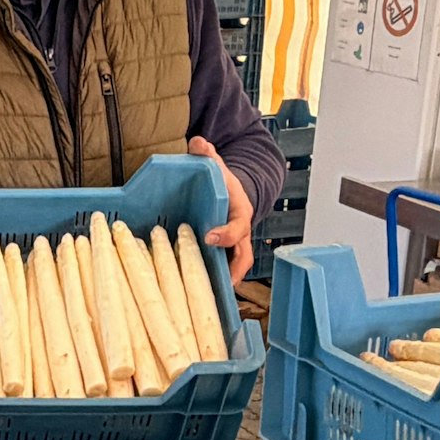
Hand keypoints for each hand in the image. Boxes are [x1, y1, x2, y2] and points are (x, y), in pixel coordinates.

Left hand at [189, 136, 254, 281]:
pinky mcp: (225, 254)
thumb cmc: (224, 181)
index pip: (239, 227)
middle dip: (232, 270)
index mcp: (241, 212)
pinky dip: (214, 282)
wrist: (234, 191)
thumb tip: (198, 143)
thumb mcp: (217, 165)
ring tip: (206, 296)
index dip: (226, 234)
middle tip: (216, 282)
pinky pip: (223, 270)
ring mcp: (234, 246)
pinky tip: (196, 293)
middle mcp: (241, 233)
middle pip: (243, 256)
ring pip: (235, 268)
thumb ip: (207, 154)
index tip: (209, 236)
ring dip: (223, 281)